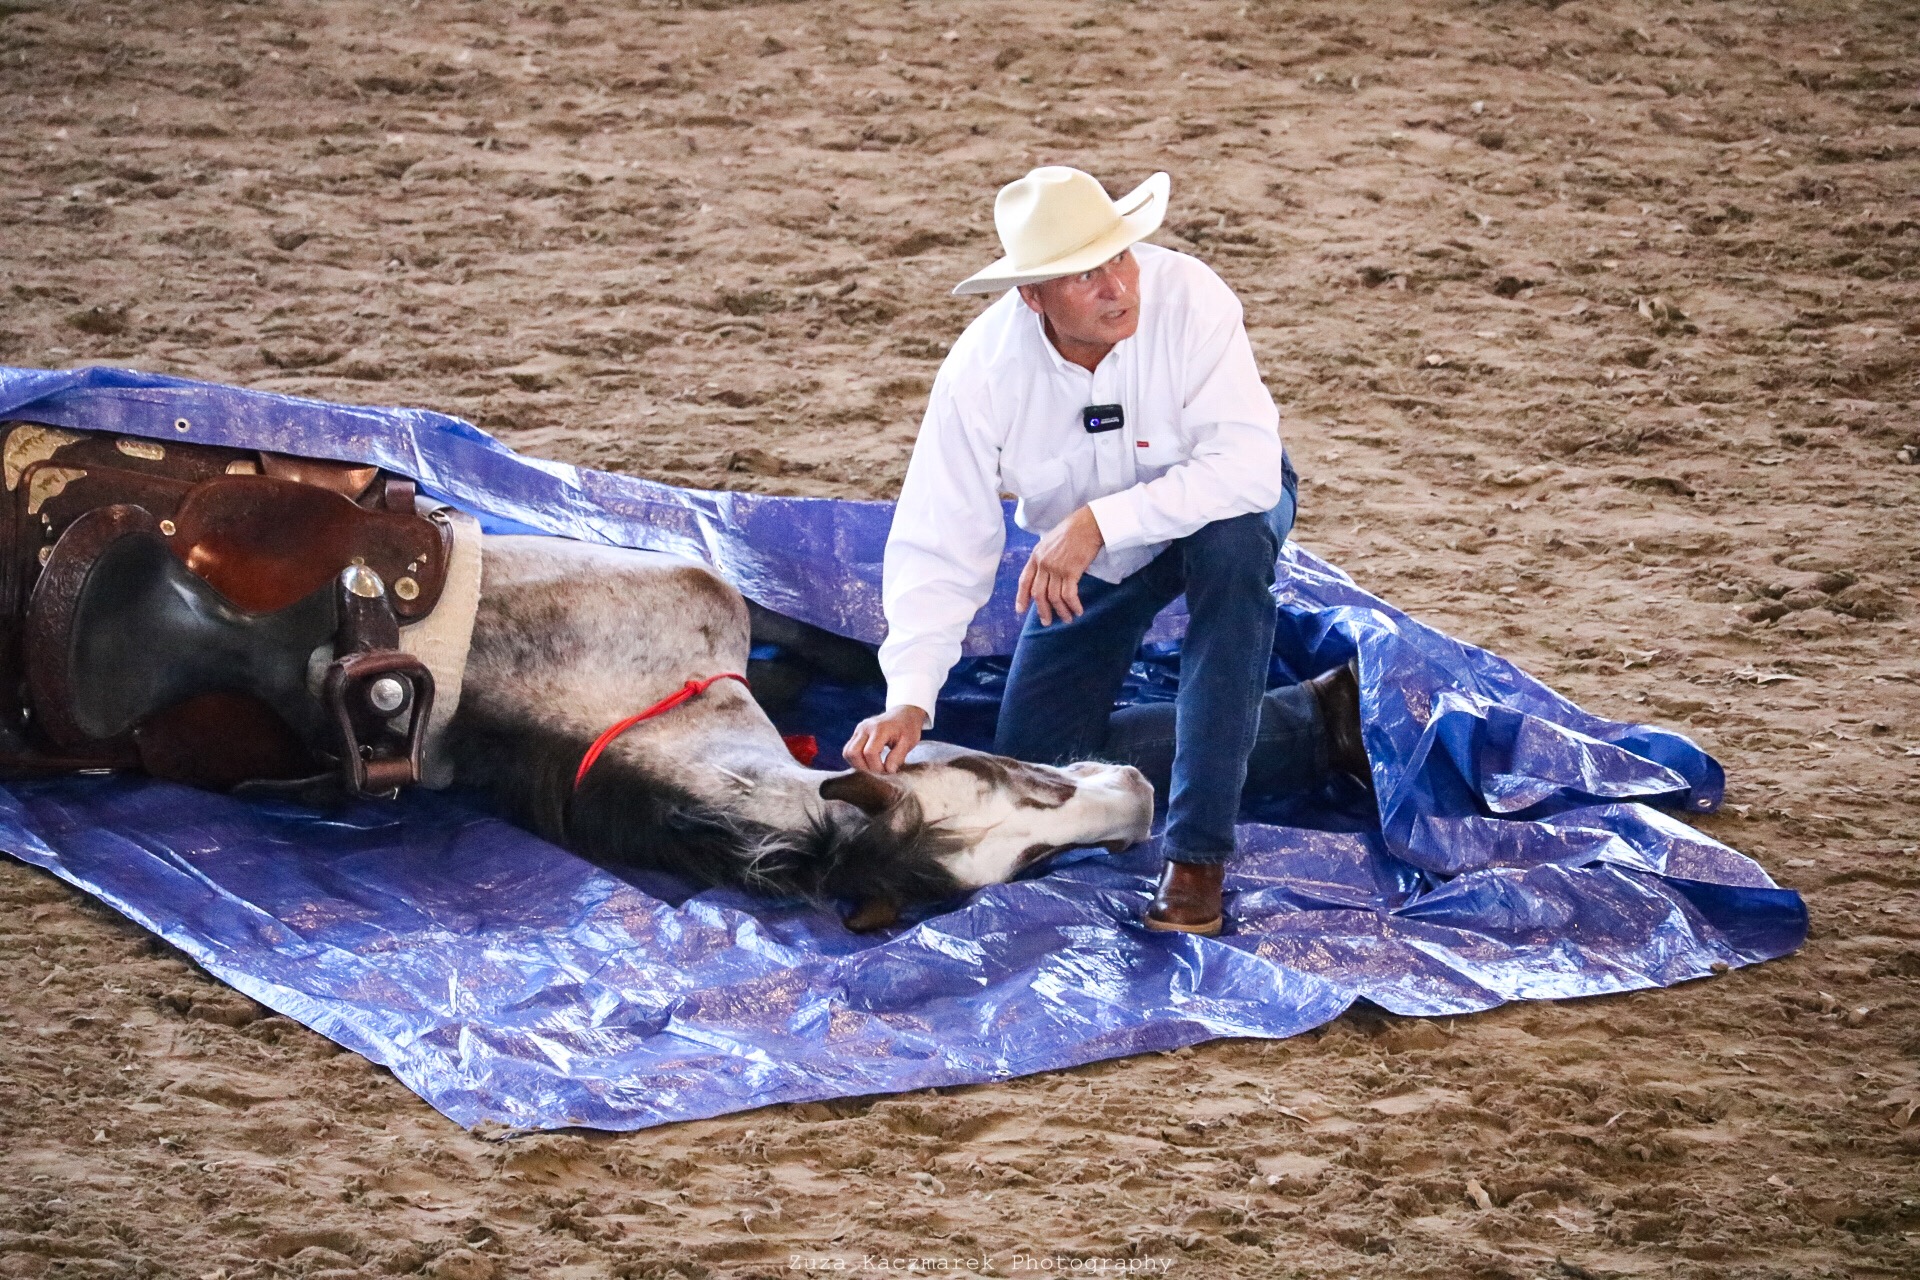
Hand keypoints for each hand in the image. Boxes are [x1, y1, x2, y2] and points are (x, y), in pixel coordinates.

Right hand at [842, 705, 925, 774]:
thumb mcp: (909, 742)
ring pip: (847, 752)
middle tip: (878, 772)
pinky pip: (848, 749)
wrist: (903, 713)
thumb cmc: (908, 728)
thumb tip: (888, 771)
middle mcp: (865, 728)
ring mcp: (859, 729)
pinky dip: (855, 759)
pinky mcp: (856, 733)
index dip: (876, 767)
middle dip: (864, 768)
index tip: (887, 771)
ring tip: (872, 768)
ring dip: (857, 764)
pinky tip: (868, 762)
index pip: (869, 753)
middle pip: (853, 753)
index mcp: (880, 729)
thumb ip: (898, 757)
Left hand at [1016, 505, 1104, 626]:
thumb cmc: (1072, 530)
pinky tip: (1078, 610)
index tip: (1021, 610)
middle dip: (1043, 610)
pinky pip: (1069, 595)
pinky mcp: (1072, 571)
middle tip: (1047, 622)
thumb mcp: (1049, 541)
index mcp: (1036, 556)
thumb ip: (1044, 557)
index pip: (1024, 581)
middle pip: (1038, 594)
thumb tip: (1046, 575)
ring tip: (1068, 619)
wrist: (1088, 523)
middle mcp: (1043, 564)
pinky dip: (1073, 605)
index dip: (1021, 597)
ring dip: (1061, 611)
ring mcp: (1057, 568)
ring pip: (1054, 597)